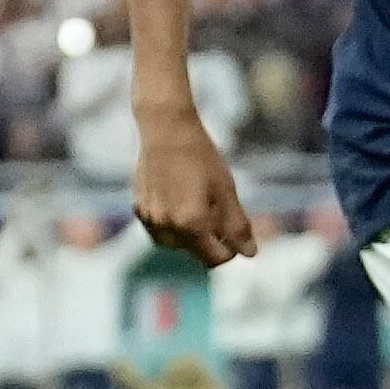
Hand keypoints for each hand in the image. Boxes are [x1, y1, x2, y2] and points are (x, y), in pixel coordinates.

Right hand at [130, 121, 254, 265]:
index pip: (214, 258)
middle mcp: (167, 227)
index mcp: (191, 223)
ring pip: (175, 244)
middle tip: (218, 211)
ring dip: (189, 235)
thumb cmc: (201, 157)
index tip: (236, 233)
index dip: (230, 250)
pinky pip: (158, 230)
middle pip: (195, 252)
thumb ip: (237, 225)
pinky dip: (171, 225)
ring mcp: (150, 219)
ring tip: (198, 206)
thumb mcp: (226, 190)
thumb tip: (250, 254)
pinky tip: (179, 202)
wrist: (166, 130)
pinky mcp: (139, 210)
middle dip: (210, 240)